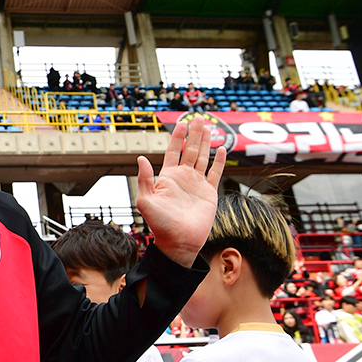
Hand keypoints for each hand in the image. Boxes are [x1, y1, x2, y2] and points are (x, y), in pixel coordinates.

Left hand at [135, 116, 226, 265]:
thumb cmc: (159, 224)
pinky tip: (221, 149)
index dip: (178, 137)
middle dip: (194, 134)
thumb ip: (144, 179)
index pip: (173, 151)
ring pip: (202, 158)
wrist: (179, 242)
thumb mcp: (146, 200)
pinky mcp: (209, 193)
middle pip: (190, 150)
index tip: (183, 123)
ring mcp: (196, 185)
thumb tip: (140, 158)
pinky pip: (215, 173)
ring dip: (206, 143)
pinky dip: (219, 161)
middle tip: (199, 118)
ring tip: (209, 128)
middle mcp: (182, 178)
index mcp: (168, 177)